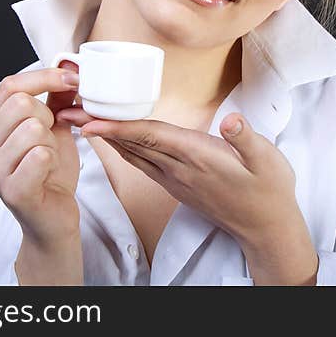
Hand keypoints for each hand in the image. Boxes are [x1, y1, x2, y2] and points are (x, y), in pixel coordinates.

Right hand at [0, 62, 93, 253]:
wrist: (54, 214)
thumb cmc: (50, 169)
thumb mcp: (54, 126)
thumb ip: (56, 97)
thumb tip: (68, 65)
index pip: (10, 85)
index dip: (45, 78)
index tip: (74, 80)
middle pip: (21, 104)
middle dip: (48, 116)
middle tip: (51, 137)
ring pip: (33, 129)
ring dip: (52, 142)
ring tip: (48, 157)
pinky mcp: (12, 191)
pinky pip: (39, 156)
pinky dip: (53, 159)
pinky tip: (48, 172)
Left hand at [58, 110, 317, 283]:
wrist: (264, 227)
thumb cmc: (268, 191)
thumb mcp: (268, 161)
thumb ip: (247, 139)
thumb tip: (233, 120)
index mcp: (197, 157)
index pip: (151, 137)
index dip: (119, 127)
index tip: (90, 119)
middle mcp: (179, 168)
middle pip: (132, 143)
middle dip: (99, 126)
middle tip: (68, 109)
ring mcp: (175, 178)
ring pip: (132, 153)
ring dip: (104, 135)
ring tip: (79, 118)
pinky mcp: (175, 183)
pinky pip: (141, 161)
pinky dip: (121, 146)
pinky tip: (110, 137)